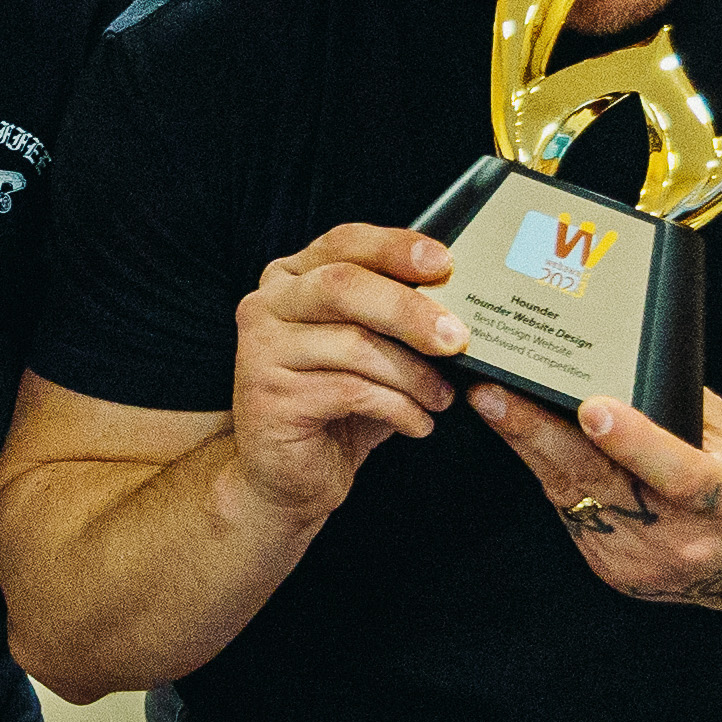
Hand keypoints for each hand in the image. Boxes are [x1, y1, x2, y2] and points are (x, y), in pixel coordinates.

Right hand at [225, 225, 466, 525]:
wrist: (288, 477)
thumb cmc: (337, 407)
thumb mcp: (370, 352)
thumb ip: (395, 318)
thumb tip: (461, 303)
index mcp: (292, 279)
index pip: (344, 243)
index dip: (395, 248)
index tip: (446, 263)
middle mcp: (267, 305)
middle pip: (344, 287)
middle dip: (409, 311)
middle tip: (457, 339)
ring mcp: (259, 350)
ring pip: (354, 345)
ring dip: (412, 374)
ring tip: (441, 397)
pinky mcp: (267, 396)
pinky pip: (351, 391)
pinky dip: (398, 408)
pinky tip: (417, 423)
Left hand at [468, 382, 721, 613]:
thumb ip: (679, 409)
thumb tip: (614, 369)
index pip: (677, 472)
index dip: (634, 442)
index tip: (592, 409)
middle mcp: (683, 537)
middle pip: (602, 482)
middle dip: (541, 433)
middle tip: (495, 394)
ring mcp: (643, 560)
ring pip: (573, 495)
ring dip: (528, 447)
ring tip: (493, 403)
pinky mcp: (613, 570)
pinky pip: (572, 512)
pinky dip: (549, 473)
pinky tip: (524, 439)